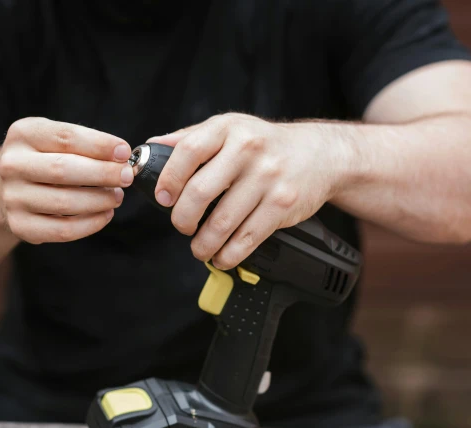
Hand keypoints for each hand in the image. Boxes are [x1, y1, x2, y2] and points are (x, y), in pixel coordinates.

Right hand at [0, 117, 132, 243]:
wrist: (5, 188)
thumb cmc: (43, 159)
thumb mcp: (55, 140)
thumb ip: (85, 144)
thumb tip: (122, 157)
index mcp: (23, 134)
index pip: (66, 137)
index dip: (99, 144)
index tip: (125, 152)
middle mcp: (12, 165)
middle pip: (63, 169)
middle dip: (103, 173)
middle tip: (127, 176)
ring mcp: (13, 197)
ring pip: (65, 203)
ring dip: (99, 200)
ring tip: (117, 196)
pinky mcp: (20, 225)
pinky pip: (63, 230)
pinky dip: (91, 224)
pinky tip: (105, 214)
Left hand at [149, 113, 346, 268]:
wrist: (320, 154)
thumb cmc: (266, 144)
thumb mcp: (229, 129)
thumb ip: (190, 139)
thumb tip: (150, 151)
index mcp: (228, 129)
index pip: (187, 152)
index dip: (169, 180)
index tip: (163, 199)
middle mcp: (248, 150)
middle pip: (200, 192)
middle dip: (183, 219)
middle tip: (182, 227)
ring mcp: (267, 177)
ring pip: (222, 222)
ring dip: (204, 244)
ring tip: (200, 248)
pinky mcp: (282, 204)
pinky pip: (247, 238)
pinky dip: (229, 254)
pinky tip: (223, 255)